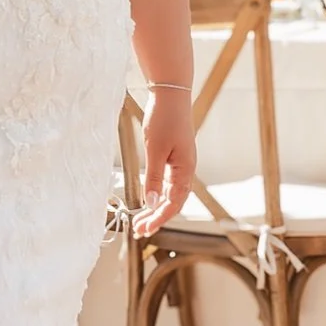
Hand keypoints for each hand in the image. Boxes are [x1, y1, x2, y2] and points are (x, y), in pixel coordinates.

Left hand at [134, 90, 194, 235]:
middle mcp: (186, 170)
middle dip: (156, 217)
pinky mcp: (174, 156)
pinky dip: (157, 193)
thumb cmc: (163, 120)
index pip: (173, 203)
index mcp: (185, 170)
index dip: (159, 219)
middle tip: (138, 230)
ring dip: (156, 207)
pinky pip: (168, 183)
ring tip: (140, 219)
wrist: (170, 94)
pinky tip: (148, 199)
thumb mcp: (155, 150)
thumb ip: (154, 177)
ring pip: (170, 193)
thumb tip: (152, 202)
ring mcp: (181, 164)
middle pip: (173, 202)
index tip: (144, 230)